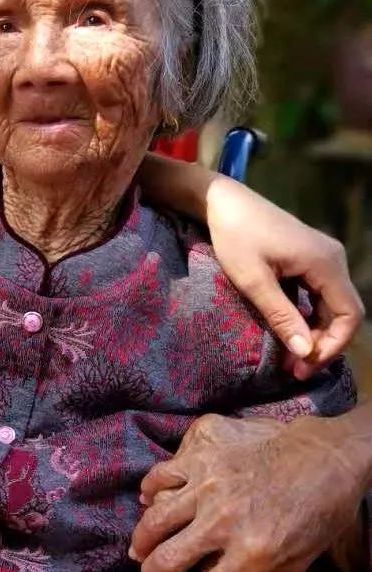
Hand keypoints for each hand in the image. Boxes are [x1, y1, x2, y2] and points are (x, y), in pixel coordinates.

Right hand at [130, 413, 366, 571]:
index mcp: (251, 552)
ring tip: (141, 549)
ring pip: (155, 520)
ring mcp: (207, 485)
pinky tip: (149, 501)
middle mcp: (223, 521)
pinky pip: (160, 475)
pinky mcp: (201, 456)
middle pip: (168, 559)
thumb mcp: (294, 559)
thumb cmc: (317, 511)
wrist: (326, 457)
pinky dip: (149, 491)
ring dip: (143, 541)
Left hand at [206, 174, 363, 377]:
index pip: (349, 314)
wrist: (222, 202)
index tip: (304, 364)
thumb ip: (281, 316)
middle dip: (323, 343)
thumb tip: (305, 351)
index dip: (333, 345)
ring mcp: (323, 257)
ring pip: (332, 305)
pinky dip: (308, 316)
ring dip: (315, 332)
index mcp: (326, 263)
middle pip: (343, 312)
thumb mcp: (254, 281)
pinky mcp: (309, 258)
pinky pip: (319, 294)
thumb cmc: (235, 237)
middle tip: (295, 369)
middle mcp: (333, 259)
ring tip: (290, 357)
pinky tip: (288, 332)